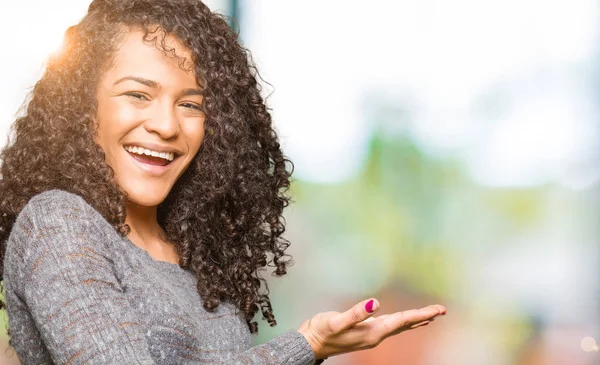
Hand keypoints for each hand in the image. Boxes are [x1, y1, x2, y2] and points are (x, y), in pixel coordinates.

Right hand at [297, 298, 445, 359]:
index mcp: (372, 332)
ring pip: (399, 327)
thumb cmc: (321, 332)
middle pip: (405, 325)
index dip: (421, 314)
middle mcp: (375, 336)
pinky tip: (402, 321)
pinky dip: (401, 322)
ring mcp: (370, 335)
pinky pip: (390, 327)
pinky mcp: (364, 332)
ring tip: (429, 316)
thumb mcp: (336, 321)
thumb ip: (355, 313)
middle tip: (442, 310)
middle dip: (423, 317)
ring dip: (414, 320)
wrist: (310, 344)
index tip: (438, 310)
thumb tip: (375, 303)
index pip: (402, 321)